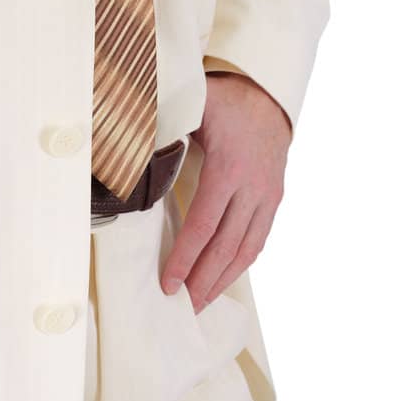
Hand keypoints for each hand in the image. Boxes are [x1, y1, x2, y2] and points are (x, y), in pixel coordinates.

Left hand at [160, 73, 290, 312]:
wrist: (269, 94)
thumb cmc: (225, 100)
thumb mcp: (193, 107)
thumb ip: (163, 128)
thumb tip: (124, 144)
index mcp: (228, 168)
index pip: (203, 224)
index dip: (185, 257)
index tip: (169, 282)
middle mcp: (252, 188)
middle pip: (226, 246)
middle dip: (203, 280)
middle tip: (183, 306)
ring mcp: (267, 196)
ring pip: (246, 249)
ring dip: (223, 279)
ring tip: (202, 302)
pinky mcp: (275, 199)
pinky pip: (259, 238)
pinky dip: (241, 262)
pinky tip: (225, 277)